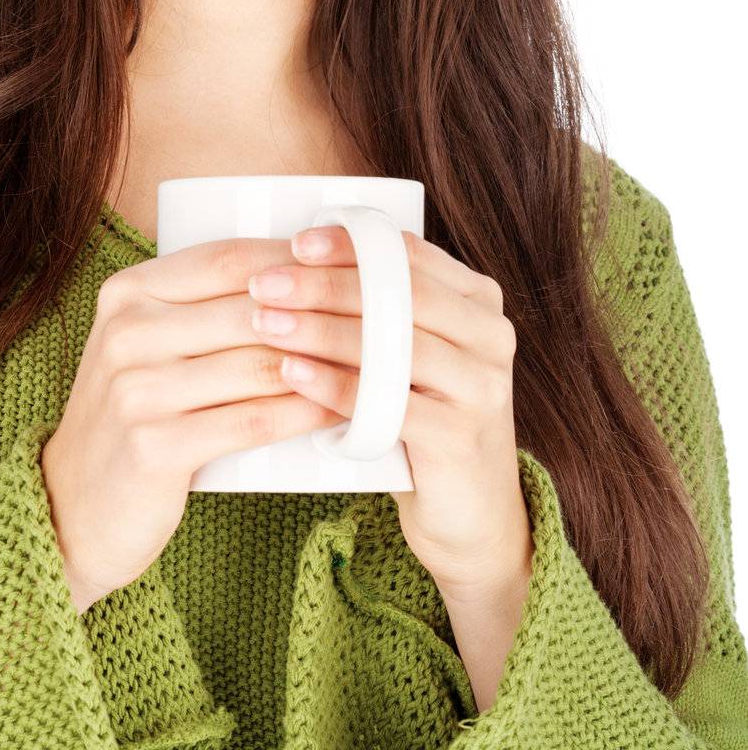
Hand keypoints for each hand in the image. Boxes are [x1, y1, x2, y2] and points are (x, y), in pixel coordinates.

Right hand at [41, 236, 344, 610]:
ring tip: (378, 362)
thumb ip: (203, 309)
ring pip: (258, 364)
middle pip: (250, 308)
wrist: (71, 507)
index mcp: (127, 293)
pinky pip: (250, 421)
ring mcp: (136, 389)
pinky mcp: (154, 446)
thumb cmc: (136, 416)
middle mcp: (127, 332)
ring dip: (327, 363)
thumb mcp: (150, 347)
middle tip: (385, 314)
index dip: (295, 257)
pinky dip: (304, 414)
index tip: (354, 261)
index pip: (226, 258)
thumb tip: (306, 270)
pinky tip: (342, 410)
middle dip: (323, 309)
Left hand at [247, 224, 533, 598]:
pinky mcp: (461, 439)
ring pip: (393, 344)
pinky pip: (389, 403)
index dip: (350, 244)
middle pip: (399, 293)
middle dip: (325, 284)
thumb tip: (294, 257)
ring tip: (265, 323)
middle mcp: (490, 336)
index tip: (295, 243)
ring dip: (321, 329)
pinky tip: (291, 372)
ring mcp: (482, 388)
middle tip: (265, 284)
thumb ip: (378, 305)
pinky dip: (334, 385)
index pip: (409, 253)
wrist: (469, 512)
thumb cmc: (420, 414)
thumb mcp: (408, 351)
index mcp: (477, 299)